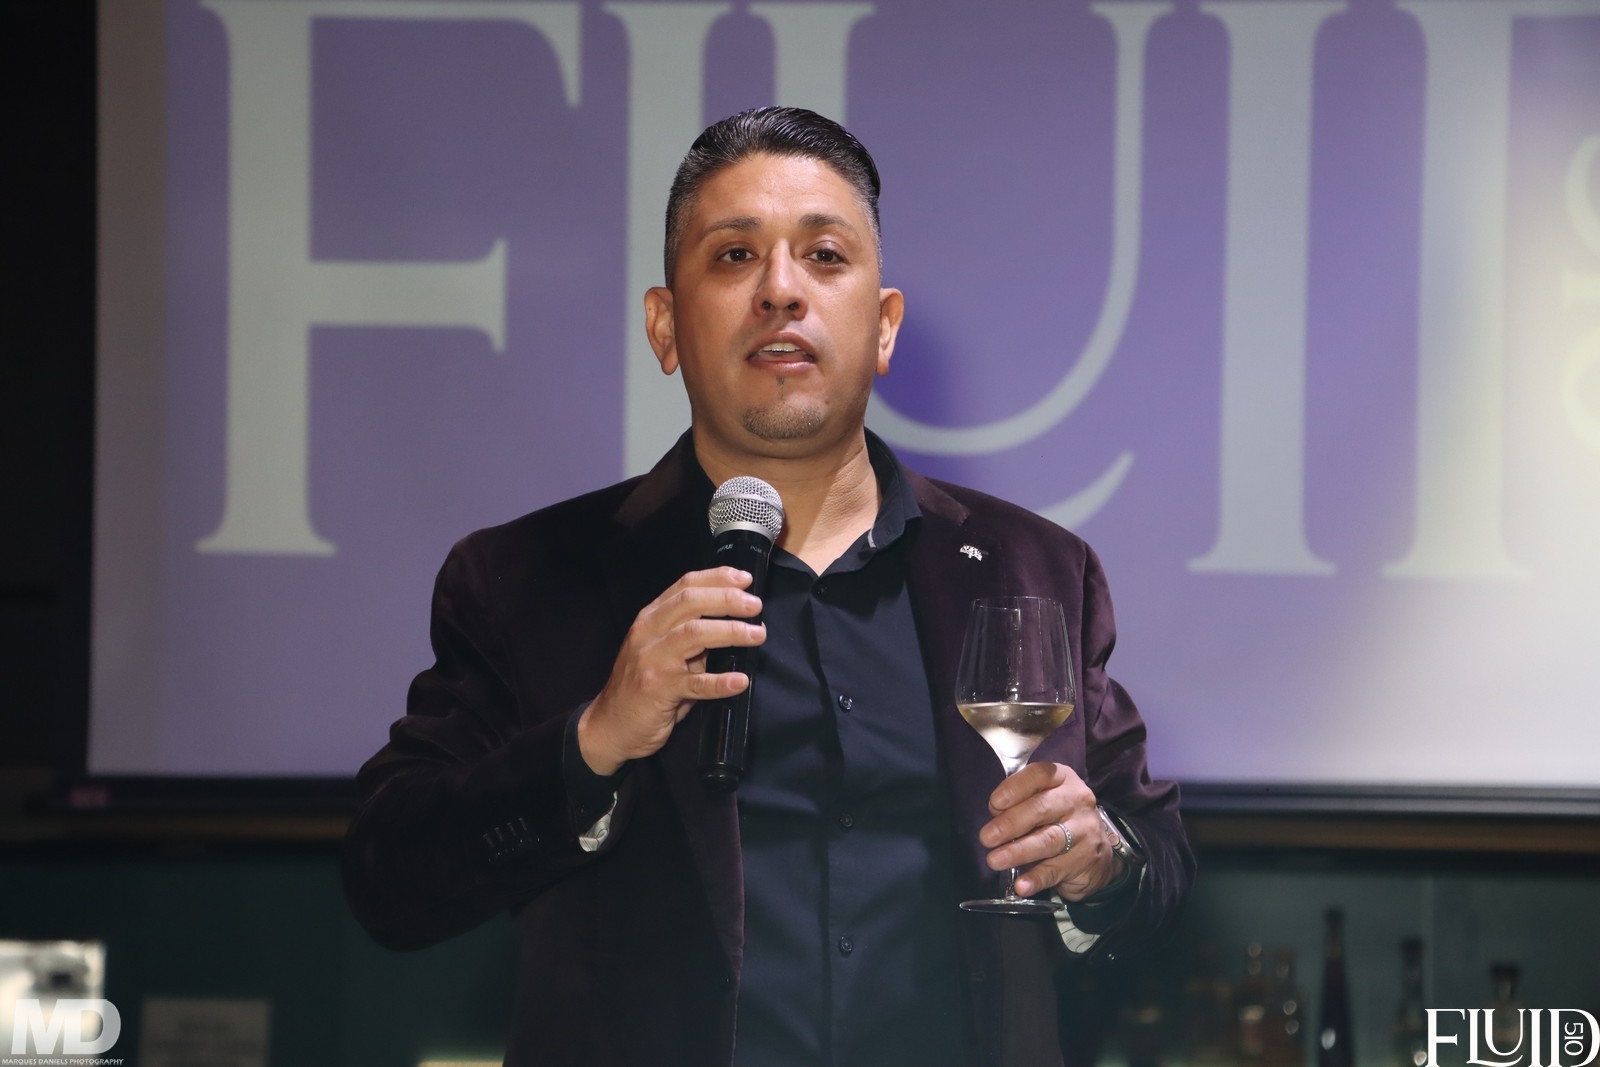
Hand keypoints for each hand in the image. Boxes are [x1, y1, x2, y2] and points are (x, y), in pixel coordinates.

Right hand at [577, 567, 765, 775]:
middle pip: (691, 603)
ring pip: (694, 634)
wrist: (611, 725)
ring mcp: (651, 660)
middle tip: (755, 606)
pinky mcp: (657, 690)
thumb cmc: (643, 686)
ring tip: (757, 635)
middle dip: (727, 600)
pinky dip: (720, 681)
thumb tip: (735, 625)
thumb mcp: (663, 652)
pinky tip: (739, 681)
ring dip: (730, 632)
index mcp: (651, 618)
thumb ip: (691, 637)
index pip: (685, 586)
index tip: (745, 579)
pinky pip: (694, 683)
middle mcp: (648, 633)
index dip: (717, 578)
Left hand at [978, 762, 1120, 900]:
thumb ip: (1019, 803)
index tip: (994, 803)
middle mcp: (1077, 800)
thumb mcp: (1042, 801)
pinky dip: (1036, 878)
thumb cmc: (1058, 820)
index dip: (1014, 788)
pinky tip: (1021, 886)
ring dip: (1018, 851)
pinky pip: (1056, 870)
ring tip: (995, 860)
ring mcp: (1084, 830)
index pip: (1039, 775)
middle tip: (986, 838)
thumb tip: (996, 814)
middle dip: (1009, 823)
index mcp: (1062, 779)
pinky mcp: (1085, 859)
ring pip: (1048, 839)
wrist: (1096, 854)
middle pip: (1041, 808)